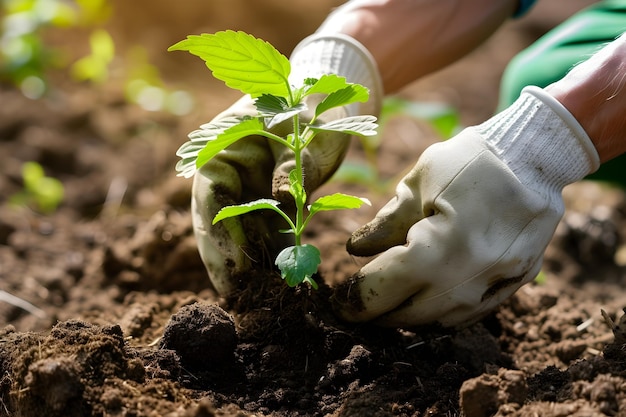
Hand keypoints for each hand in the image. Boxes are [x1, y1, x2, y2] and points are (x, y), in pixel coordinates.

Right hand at [192, 34, 381, 295]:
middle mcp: (227, 174)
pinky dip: (274, 256)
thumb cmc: (311, 105)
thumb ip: (292, 162)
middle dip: (229, 263)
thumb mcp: (305, 127)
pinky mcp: (265, 204)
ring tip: (264, 299)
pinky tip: (285, 280)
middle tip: (240, 300)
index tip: (235, 270)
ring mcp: (245, 191)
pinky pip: (265, 233)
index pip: (211, 197)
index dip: (219, 237)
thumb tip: (282, 201)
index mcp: (221, 148)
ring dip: (252, 265)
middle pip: (219, 224)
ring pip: (241, 234)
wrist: (324, 103)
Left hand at [333, 87, 599, 327]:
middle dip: (377, 313)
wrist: (536, 155)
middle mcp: (468, 278)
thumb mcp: (418, 183)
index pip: (381, 290)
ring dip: (409, 316)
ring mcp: (497, 286)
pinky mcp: (515, 284)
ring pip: (440, 321)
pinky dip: (442, 313)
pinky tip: (426, 298)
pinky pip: (471, 315)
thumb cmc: (470, 161)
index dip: (353, 300)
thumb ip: (385, 223)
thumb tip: (354, 250)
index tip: (338, 303)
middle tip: (358, 304)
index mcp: (437, 250)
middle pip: (408, 315)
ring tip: (389, 301)